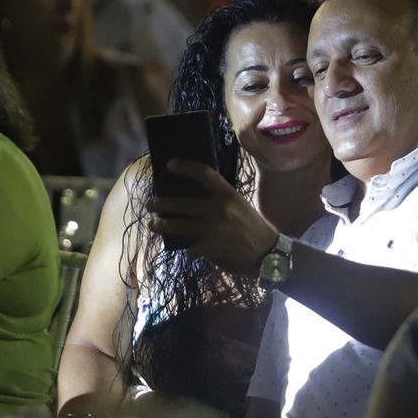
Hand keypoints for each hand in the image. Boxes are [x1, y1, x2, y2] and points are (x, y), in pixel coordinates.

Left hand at [146, 159, 279, 275]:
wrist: (269, 253)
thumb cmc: (254, 227)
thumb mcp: (240, 206)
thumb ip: (221, 201)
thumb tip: (198, 200)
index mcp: (227, 194)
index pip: (204, 174)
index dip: (185, 167)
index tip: (169, 164)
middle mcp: (218, 208)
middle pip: (181, 203)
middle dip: (161, 204)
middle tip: (149, 204)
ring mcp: (212, 229)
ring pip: (178, 225)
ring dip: (162, 225)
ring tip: (152, 224)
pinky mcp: (210, 248)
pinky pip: (190, 248)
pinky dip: (188, 251)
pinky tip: (189, 253)